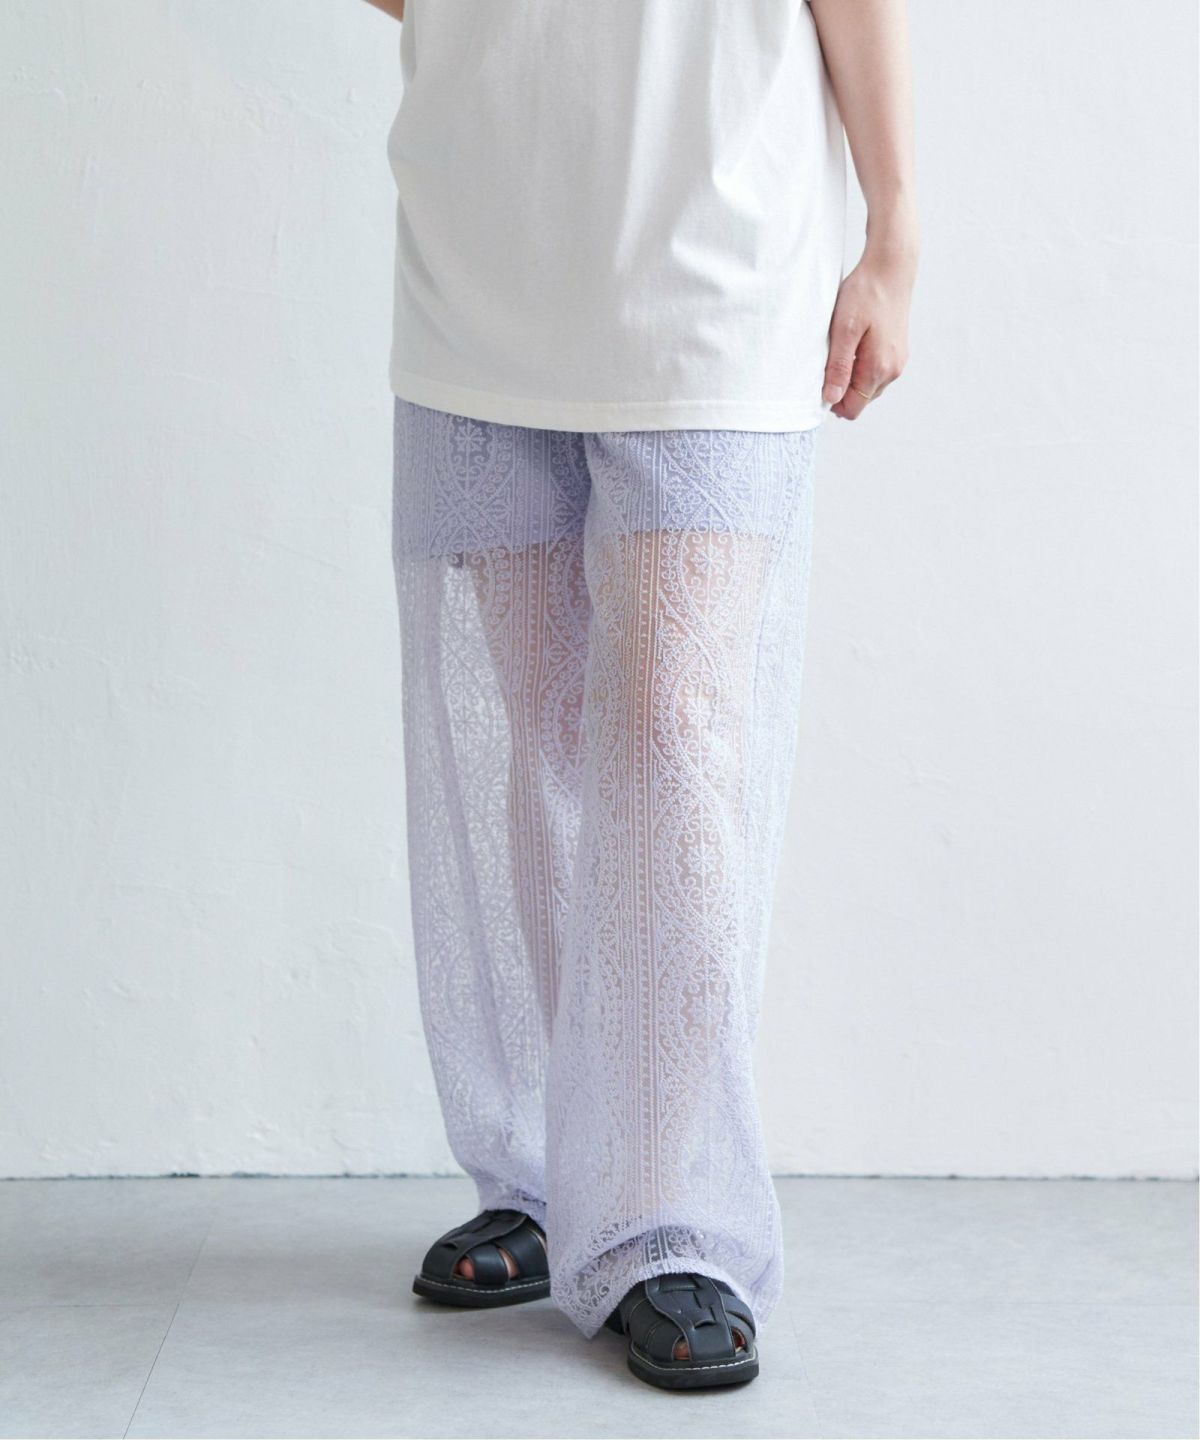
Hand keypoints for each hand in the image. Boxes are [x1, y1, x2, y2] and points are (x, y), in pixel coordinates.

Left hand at [822, 242, 916, 419]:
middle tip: (825, 363)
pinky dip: (860, 367)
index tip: (818, 382)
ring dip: (850, 378)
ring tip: (840, 350)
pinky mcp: (898, 351)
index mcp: (879, 368)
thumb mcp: (844, 330)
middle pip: (860, 401)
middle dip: (840, 390)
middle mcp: (892, 370)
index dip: (832, 403)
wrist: (891, 267)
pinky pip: (875, 373)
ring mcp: (897, 361)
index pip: (852, 409)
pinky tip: (852, 345)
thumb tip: (831, 399)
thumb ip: (838, 367)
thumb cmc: (866, 293)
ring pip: (867, 388)